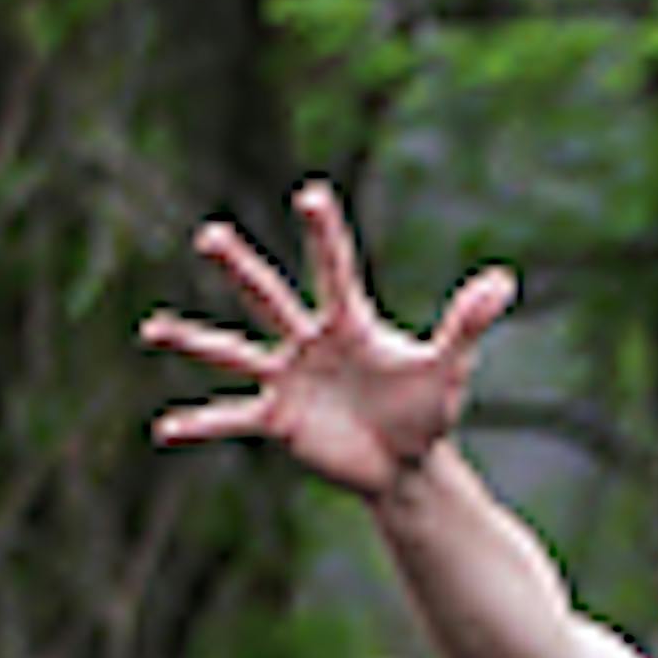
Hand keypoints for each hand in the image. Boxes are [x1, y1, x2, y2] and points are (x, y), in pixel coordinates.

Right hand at [139, 178, 517, 498]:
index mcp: (348, 322)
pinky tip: (164, 430)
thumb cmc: (427, 408)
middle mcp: (308, 343)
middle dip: (240, 269)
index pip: (334, 269)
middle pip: (268, 298)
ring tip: (151, 328)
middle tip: (208, 236)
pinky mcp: (279, 423)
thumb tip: (505, 280)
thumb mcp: (450, 368)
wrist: (406, 464)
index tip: (310, 192)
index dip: (325, 234)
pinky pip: (233, 421)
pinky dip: (200, 426)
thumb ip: (468, 323)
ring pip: (234, 354)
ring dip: (193, 341)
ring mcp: (288, 382)